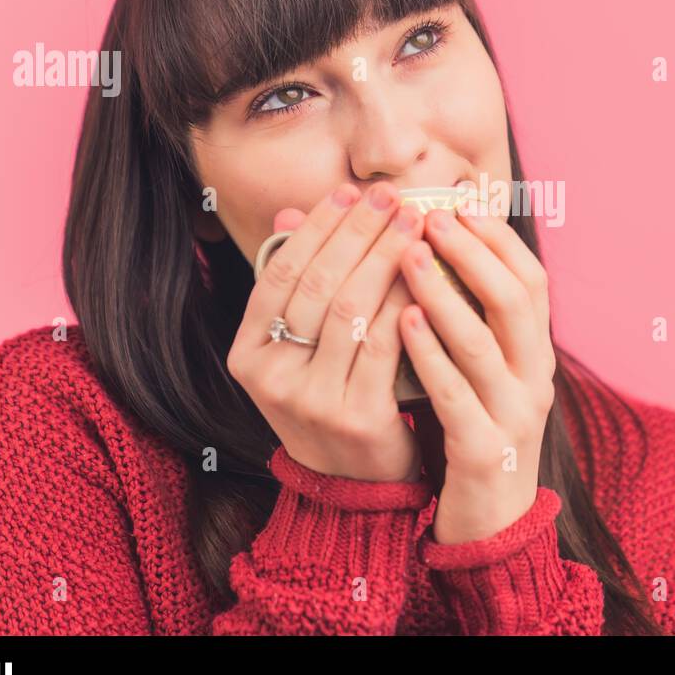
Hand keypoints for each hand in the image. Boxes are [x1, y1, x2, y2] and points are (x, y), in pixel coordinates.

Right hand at [226, 180, 427, 482]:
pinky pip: (384, 343)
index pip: (280, 272)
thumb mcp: (301, 348)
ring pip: (351, 308)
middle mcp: (269, 378)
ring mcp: (310, 400)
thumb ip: (298, 286)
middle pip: (317, 284)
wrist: (355, 484)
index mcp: (247, 354)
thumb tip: (290, 212)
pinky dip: (405, 301)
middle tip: (392, 196)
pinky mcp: (355, 417)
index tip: (350, 190)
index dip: (317, 227)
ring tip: (416, 223)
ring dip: (386, 257)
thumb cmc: (333, 398)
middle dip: (357, 232)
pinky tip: (427, 273)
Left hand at [398, 202, 556, 544]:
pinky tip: (402, 321)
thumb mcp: (484, 372)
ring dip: (445, 292)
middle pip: (516, 299)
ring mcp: (513, 415)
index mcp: (536, 355)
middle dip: (472, 251)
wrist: (492, 523)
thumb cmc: (476, 432)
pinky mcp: (485, 452)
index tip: (460, 199)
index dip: (498, 237)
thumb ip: (470, 319)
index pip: (532, 281)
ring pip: (485, 342)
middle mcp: (535, 379)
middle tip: (429, 215)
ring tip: (408, 254)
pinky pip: (456, 394)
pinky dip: (430, 353)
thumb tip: (438, 249)